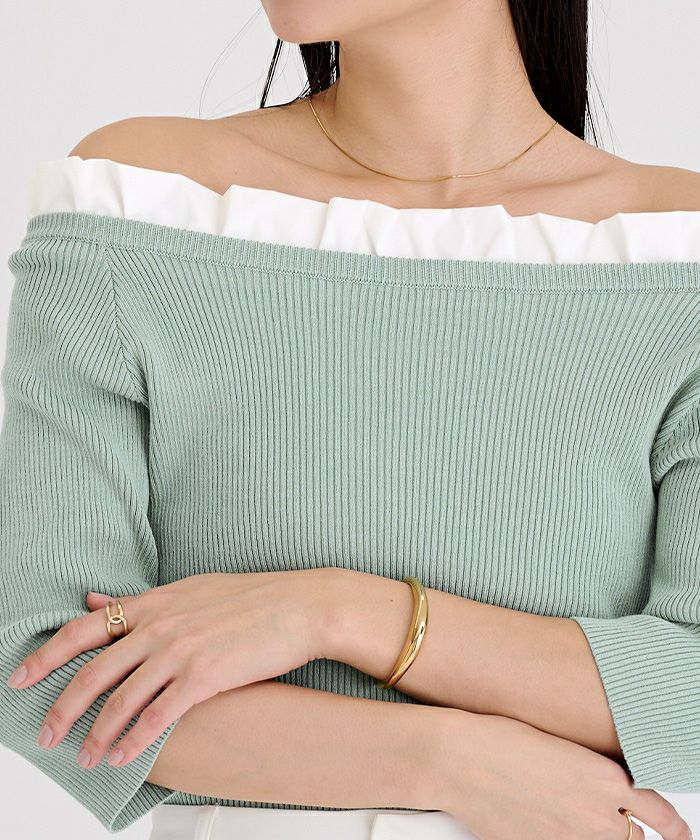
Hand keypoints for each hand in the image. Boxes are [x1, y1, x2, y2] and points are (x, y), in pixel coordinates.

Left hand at [6, 568, 331, 769]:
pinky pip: (159, 715)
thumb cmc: (250, 598)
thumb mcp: (189, 589)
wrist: (300, 606)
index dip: (47, 654)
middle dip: (62, 706)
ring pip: (122, 698)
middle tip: (44, 734)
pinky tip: (122, 756)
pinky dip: (135, 739)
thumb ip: (138, 599)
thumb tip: (93, 599)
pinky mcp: (206, 675)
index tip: (20, 677)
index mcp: (155, 602)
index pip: (85, 628)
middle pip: (94, 670)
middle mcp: (161, 625)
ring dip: (97, 733)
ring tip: (83, 757)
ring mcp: (182, 650)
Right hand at [433, 710, 692, 839]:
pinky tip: (551, 825)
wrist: (459, 758)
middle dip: (630, 831)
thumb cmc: (500, 739)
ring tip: (575, 819)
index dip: (674, 826)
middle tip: (619, 822)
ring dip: (601, 836)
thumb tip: (607, 791)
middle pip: (635, 838)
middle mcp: (596, 814)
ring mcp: (570, 838)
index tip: (678, 830)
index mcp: (605, 777)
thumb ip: (593, 775)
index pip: (660, 814)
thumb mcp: (561, 748)